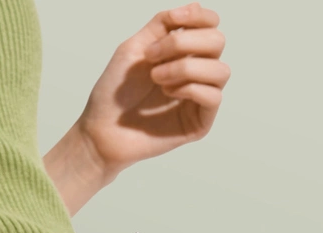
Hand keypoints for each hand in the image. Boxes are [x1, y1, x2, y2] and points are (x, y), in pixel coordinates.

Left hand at [76, 2, 229, 178]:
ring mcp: (199, 99)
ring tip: (157, 78)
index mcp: (183, 54)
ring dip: (185, 68)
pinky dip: (191, 89)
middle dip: (184, 43)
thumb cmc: (114, 94)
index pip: (210, 26)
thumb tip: (194, 5)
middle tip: (152, 58)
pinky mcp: (199, 123)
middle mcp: (195, 74)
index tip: (172, 21)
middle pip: (217, 43)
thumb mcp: (135, 48)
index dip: (198, 17)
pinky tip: (167, 94)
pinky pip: (214, 97)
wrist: (101, 130)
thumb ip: (162, 25)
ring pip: (220, 71)